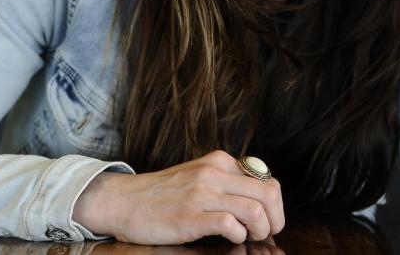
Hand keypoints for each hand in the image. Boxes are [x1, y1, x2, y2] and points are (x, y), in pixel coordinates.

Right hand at [72, 149, 284, 244]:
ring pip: (255, 210)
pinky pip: (230, 225)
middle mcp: (213, 172)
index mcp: (219, 161)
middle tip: (267, 233)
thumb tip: (259, 201)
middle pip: (269, 193)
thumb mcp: (198, 176)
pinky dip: (238, 236)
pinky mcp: (190, 215)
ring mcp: (202, 193)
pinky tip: (230, 238)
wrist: (124, 201)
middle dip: (276, 219)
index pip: (267, 179)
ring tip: (250, 237)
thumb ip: (225, 182)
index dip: (275, 205)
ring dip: (261, 230)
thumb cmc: (162, 195)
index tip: (269, 220)